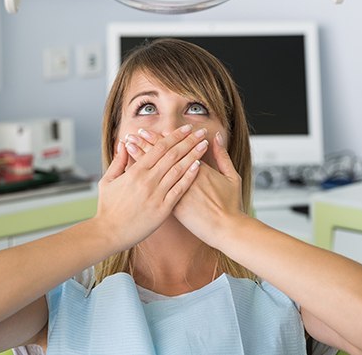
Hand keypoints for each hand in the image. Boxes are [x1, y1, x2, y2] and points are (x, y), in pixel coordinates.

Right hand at [94, 124, 208, 252]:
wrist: (108, 233)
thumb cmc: (107, 208)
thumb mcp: (108, 181)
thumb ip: (118, 161)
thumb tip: (124, 143)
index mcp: (135, 171)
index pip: (159, 147)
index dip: (175, 136)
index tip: (186, 129)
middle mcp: (148, 180)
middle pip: (173, 155)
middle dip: (189, 141)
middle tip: (201, 132)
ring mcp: (156, 194)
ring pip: (178, 170)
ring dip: (193, 155)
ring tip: (204, 145)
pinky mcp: (162, 209)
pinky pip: (179, 190)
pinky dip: (189, 177)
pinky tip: (198, 167)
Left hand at [126, 129, 244, 249]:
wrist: (226, 229)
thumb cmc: (231, 204)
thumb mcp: (231, 177)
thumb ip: (222, 156)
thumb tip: (217, 137)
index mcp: (199, 169)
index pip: (176, 149)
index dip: (161, 139)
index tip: (148, 130)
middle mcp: (184, 179)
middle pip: (162, 157)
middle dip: (146, 144)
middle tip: (134, 133)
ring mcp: (177, 193)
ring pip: (155, 172)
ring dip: (141, 157)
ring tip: (129, 145)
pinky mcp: (172, 207)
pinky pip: (153, 190)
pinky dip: (144, 181)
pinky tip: (133, 171)